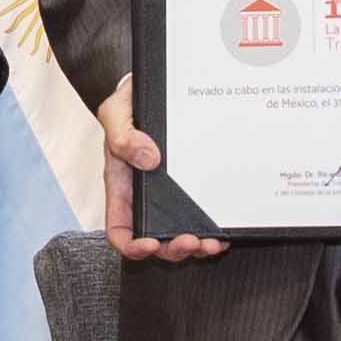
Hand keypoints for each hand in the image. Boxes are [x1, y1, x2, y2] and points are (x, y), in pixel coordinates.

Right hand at [97, 77, 227, 263]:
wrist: (152, 91)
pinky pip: (200, 216)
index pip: (120, 229)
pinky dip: (212, 230)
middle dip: (174, 248)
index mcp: (123, 187)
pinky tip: (224, 232)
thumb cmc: (129, 104)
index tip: (149, 245)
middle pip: (155, 240)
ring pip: (179, 234)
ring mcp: (170, 195)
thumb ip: (123, 136)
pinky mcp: (191, 189)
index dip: (132, 246)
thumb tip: (148, 158)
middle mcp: (146, 198)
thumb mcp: (116, 113)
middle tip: (192, 241)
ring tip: (211, 243)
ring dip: (196, 246)